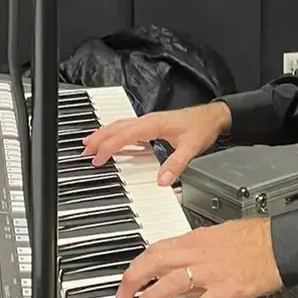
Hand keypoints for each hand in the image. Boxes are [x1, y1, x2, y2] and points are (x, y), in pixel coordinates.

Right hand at [81, 101, 230, 183]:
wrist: (214, 116)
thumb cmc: (202, 127)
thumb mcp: (191, 148)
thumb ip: (176, 164)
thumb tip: (162, 180)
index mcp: (153, 124)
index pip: (125, 135)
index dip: (109, 147)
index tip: (98, 158)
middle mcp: (149, 120)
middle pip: (117, 128)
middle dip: (99, 139)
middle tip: (84, 151)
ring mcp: (150, 121)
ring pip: (120, 125)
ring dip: (104, 134)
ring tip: (89, 143)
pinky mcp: (153, 124)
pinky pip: (128, 127)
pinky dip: (115, 133)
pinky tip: (112, 140)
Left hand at [117, 218, 282, 297]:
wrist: (280, 243)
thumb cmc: (256, 238)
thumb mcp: (220, 233)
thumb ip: (199, 246)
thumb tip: (183, 256)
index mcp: (197, 238)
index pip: (158, 248)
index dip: (139, 262)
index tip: (129, 275)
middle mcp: (200, 253)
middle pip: (157, 262)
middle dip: (134, 279)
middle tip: (123, 295)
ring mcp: (212, 271)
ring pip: (172, 282)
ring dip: (151, 297)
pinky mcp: (227, 288)